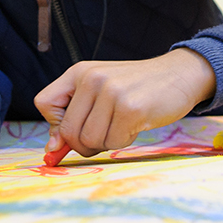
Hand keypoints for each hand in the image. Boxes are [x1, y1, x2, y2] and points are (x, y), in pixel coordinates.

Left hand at [34, 48, 215, 156]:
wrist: (179, 74)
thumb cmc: (137, 88)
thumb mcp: (101, 91)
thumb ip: (75, 115)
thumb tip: (52, 150)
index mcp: (79, 72)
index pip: (44, 103)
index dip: (55, 124)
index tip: (75, 128)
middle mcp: (92, 78)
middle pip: (68, 131)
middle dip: (86, 142)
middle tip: (107, 131)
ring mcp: (111, 92)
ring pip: (90, 141)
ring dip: (107, 142)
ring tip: (123, 125)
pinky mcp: (131, 108)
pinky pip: (114, 142)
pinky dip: (125, 141)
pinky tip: (136, 124)